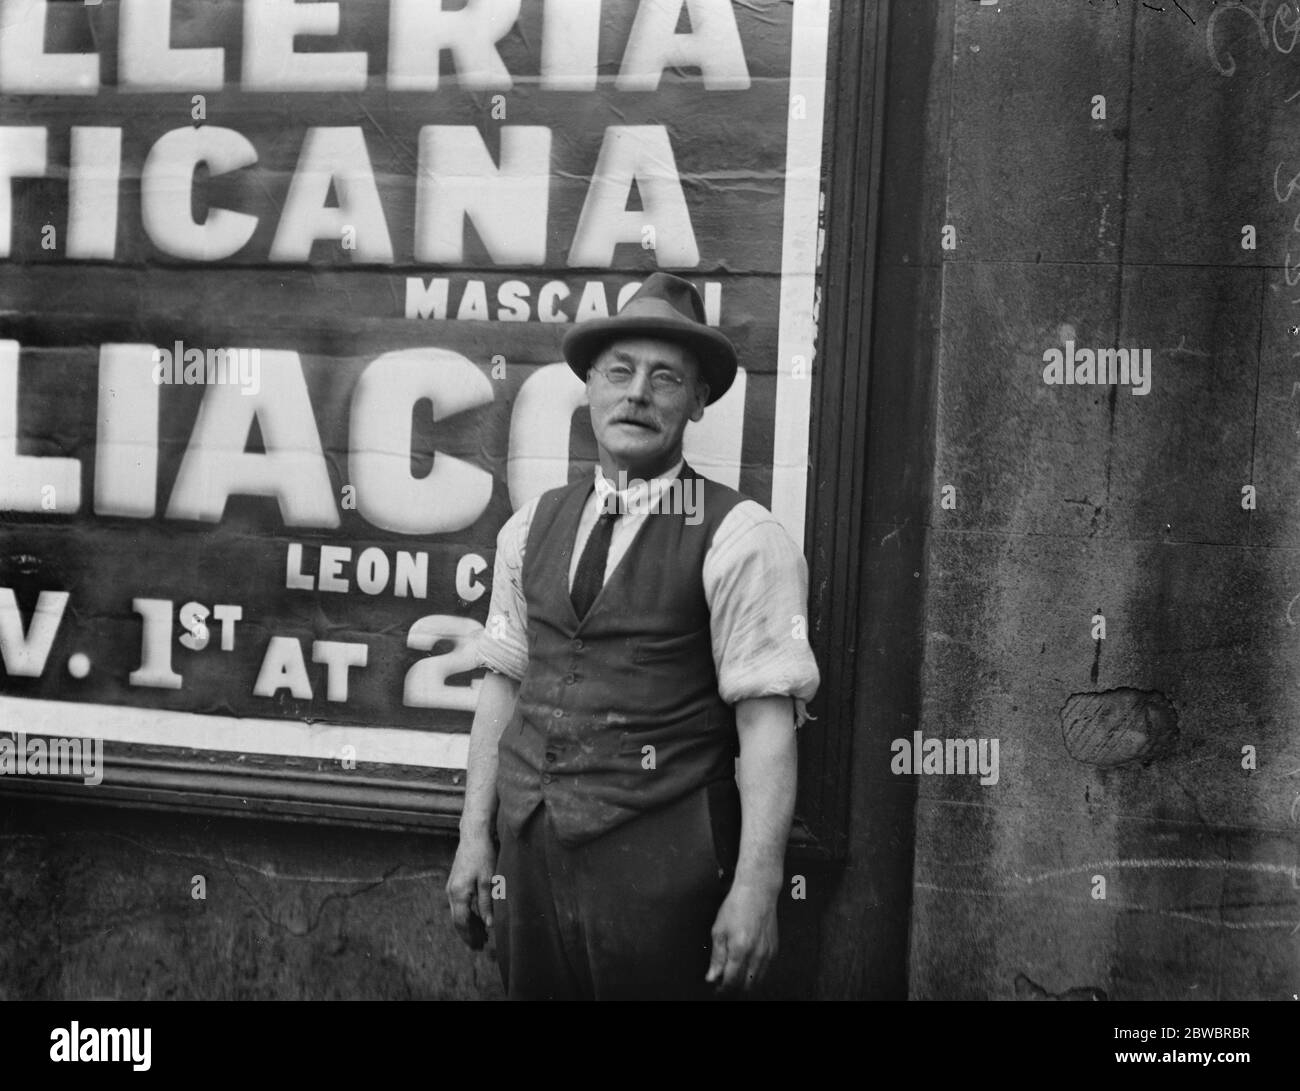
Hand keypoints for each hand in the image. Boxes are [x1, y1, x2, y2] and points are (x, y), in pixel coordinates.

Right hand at [446, 829, 496, 950]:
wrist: (473, 835)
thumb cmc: (483, 856)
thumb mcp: (489, 881)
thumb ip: (487, 904)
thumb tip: (488, 925)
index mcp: (459, 894)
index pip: (462, 922)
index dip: (470, 936)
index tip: (478, 946)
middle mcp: (451, 892)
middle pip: (458, 920)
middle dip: (468, 934)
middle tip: (480, 946)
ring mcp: (451, 887)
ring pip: (458, 913)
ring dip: (468, 925)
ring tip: (481, 935)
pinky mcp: (455, 882)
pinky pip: (459, 904)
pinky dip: (467, 914)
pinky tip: (478, 918)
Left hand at [705, 881, 778, 993]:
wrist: (757, 891)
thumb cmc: (736, 906)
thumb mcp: (718, 930)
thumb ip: (716, 957)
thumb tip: (712, 977)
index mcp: (740, 950)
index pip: (731, 981)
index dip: (722, 988)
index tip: (716, 988)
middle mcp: (757, 954)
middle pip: (745, 985)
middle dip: (733, 988)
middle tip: (723, 983)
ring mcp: (768, 953)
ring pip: (757, 980)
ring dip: (745, 982)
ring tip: (734, 975)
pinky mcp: (774, 949)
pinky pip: (765, 970)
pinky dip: (755, 973)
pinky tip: (746, 966)